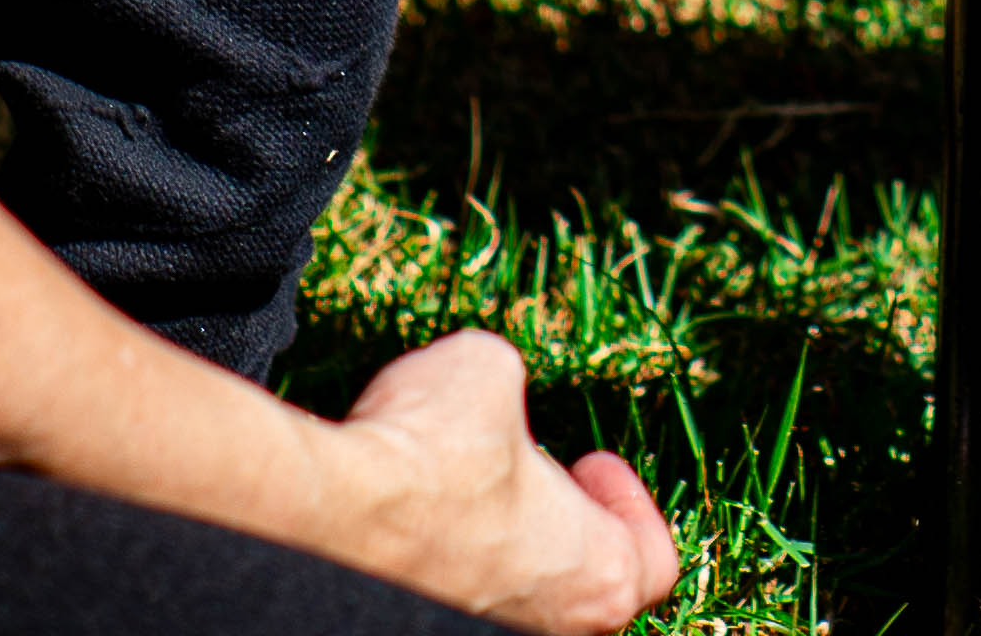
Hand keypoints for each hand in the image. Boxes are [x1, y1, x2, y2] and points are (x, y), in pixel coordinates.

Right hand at [335, 331, 677, 632]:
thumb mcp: (491, 372)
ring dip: (495, 539)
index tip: (590, 461)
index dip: (629, 504)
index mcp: (598, 576)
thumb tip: (490, 397)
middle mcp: (548, 631)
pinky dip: (441, 560)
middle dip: (555, 520)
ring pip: (513, 596)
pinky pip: (452, 597)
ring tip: (459, 484)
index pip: (653, 564)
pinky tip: (409, 511)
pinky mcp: (418, 624)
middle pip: (579, 586)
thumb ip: (510, 390)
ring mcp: (481, 634)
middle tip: (525, 471)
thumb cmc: (428, 452)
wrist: (326, 513)